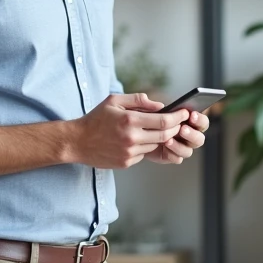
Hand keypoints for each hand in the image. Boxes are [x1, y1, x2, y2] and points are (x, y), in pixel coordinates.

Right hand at [70, 93, 187, 169]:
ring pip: (155, 145)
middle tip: (178, 123)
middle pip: (164, 135)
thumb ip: (138, 100)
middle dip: (174, 129)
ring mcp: (129, 152)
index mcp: (129, 120)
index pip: (163, 121)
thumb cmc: (96, 119)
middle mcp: (131, 138)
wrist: (77, 142)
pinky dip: (145, 146)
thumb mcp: (114, 101)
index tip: (185, 114)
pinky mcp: (126, 162)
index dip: (178, 118)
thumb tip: (160, 105)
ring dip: (159, 138)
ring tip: (153, 129)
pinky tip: (136, 140)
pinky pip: (144, 154)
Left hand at [145, 110, 208, 164]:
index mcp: (191, 123)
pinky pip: (177, 159)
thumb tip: (160, 106)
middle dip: (192, 134)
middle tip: (182, 129)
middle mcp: (190, 136)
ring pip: (188, 151)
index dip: (200, 120)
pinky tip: (164, 147)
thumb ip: (156, 106)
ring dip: (179, 146)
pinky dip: (171, 153)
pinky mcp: (173, 156)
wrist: (139, 133)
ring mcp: (182, 147)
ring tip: (168, 140)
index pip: (203, 122)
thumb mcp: (152, 108)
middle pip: (199, 139)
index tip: (191, 115)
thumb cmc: (149, 118)